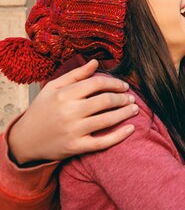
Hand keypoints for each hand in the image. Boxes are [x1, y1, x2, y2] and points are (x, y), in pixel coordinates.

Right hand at [8, 60, 137, 163]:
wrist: (24, 140)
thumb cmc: (42, 110)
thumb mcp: (53, 88)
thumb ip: (76, 75)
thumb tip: (95, 62)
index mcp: (64, 95)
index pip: (97, 84)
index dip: (115, 83)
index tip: (124, 86)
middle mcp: (69, 112)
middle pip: (105, 101)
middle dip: (123, 98)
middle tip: (132, 99)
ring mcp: (73, 130)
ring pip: (107, 120)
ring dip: (125, 113)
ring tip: (135, 110)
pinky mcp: (76, 147)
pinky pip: (102, 142)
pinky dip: (119, 136)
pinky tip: (131, 129)